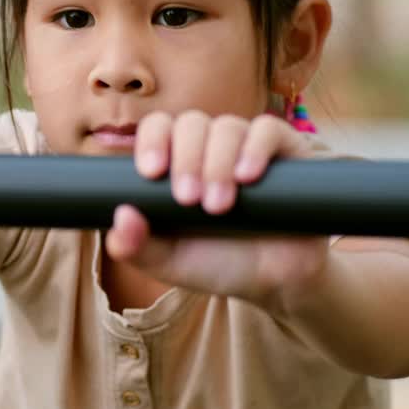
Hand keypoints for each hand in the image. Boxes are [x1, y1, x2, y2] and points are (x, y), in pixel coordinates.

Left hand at [104, 110, 329, 306]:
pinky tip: (247, 177)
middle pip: (191, 123)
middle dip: (186, 159)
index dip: (152, 141)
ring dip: (218, 162)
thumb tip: (119, 215)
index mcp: (178, 162)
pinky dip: (255, 148)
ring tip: (219, 206)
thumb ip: (134, 246)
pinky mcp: (288, 152)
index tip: (150, 172)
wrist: (273, 285)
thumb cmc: (215, 265)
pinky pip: (269, 130)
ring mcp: (249, 146)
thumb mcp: (168, 262)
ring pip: (227, 127)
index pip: (159, 128)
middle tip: (188, 201)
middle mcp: (212, 147)